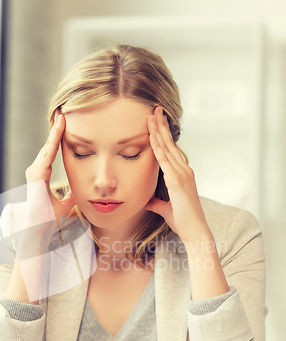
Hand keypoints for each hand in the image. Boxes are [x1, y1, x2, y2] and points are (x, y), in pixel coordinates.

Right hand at [25, 111, 74, 221]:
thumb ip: (70, 196)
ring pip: (47, 147)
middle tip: (63, 112)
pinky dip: (53, 141)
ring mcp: (34, 172)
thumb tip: (78, 192)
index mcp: (42, 176)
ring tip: (62, 115)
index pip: (51, 153)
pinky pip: (47, 154)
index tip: (63, 124)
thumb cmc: (49, 219)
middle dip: (56, 129)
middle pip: (48, 146)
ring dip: (55, 131)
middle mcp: (36, 172)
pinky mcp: (36, 175)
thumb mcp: (64, 204)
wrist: (41, 228)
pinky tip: (59, 129)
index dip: (57, 138)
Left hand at [145, 106, 210, 243]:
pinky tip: (152, 135)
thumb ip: (156, 202)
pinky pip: (165, 160)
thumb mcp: (165, 209)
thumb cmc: (183, 221)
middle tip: (155, 109)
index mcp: (182, 174)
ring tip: (152, 115)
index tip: (156, 122)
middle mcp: (184, 170)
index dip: (163, 135)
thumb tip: (147, 199)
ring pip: (167, 148)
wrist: (195, 231)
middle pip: (170, 144)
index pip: (170, 150)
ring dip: (158, 131)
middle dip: (161, 126)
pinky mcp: (177, 181)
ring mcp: (182, 174)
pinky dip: (158, 146)